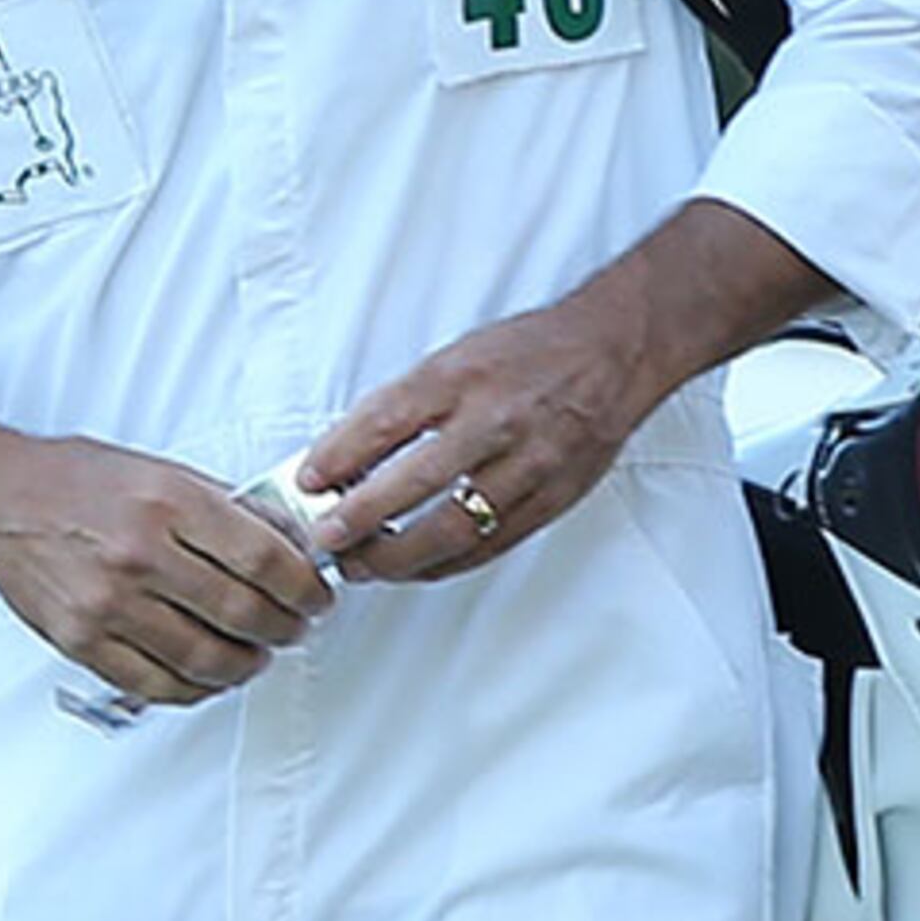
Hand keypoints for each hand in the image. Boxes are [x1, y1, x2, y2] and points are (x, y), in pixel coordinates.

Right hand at [0, 433, 335, 709]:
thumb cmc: (72, 481)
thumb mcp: (159, 470)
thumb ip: (220, 508)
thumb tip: (281, 543)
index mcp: (167, 502)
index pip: (265, 560)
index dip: (305, 588)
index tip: (315, 595)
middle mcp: (139, 554)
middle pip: (244, 614)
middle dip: (286, 628)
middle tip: (296, 626)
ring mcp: (109, 604)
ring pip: (207, 659)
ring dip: (247, 663)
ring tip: (257, 653)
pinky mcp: (84, 641)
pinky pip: (158, 684)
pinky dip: (196, 688)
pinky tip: (210, 674)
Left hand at [302, 293, 647, 585]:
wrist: (612, 352)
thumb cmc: (528, 352)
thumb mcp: (456, 356)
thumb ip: (407, 404)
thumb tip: (348, 453)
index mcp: (461, 377)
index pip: (386, 420)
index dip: (339, 455)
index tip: (307, 479)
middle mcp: (494, 421)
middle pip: (415, 483)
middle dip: (360, 519)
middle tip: (326, 539)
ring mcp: (526, 465)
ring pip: (452, 529)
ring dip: (398, 557)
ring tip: (363, 564)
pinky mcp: (550, 499)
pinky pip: (489, 546)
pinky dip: (445, 564)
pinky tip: (416, 568)